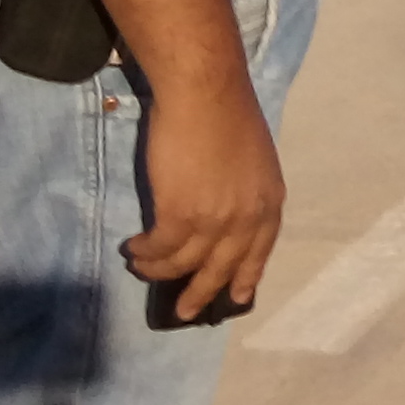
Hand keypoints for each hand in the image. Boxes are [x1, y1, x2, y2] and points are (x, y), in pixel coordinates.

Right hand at [129, 74, 283, 320]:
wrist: (205, 92)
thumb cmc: (225, 113)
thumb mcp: (252, 158)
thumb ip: (243, 190)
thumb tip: (222, 213)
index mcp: (269, 200)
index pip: (260, 250)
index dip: (246, 275)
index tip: (237, 296)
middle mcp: (247, 217)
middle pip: (222, 266)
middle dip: (202, 293)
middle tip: (184, 312)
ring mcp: (215, 220)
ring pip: (184, 262)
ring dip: (159, 270)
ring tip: (142, 267)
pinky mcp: (181, 215)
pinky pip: (161, 249)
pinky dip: (146, 254)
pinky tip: (135, 249)